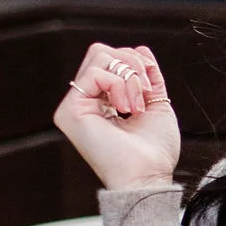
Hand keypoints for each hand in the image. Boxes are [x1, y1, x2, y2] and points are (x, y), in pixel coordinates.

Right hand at [54, 42, 181, 191]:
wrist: (148, 176)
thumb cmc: (153, 151)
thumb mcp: (155, 103)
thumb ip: (147, 77)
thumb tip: (141, 49)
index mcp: (99, 102)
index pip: (110, 60)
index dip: (135, 63)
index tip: (149, 90)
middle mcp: (83, 102)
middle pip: (101, 51)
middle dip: (132, 64)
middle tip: (144, 93)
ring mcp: (73, 106)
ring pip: (98, 55)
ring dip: (129, 75)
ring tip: (136, 105)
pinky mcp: (69, 111)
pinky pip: (95, 73)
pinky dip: (119, 84)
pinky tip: (125, 108)